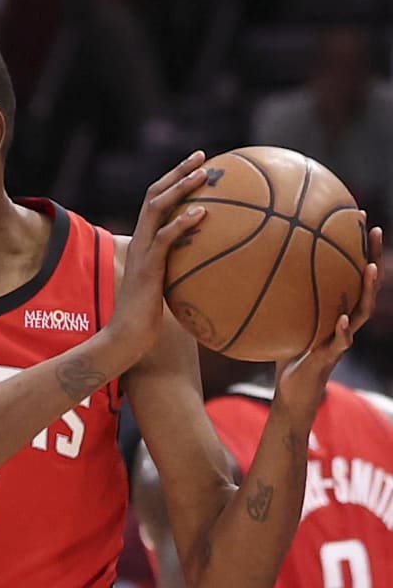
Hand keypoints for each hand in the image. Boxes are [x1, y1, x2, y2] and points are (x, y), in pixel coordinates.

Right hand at [109, 150, 208, 355]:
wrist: (126, 337)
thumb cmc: (148, 320)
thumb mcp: (168, 288)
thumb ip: (182, 271)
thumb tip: (211, 268)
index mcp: (143, 242)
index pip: (155, 202)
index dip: (173, 181)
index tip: (197, 166)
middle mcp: (140, 241)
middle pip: (154, 195)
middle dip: (178, 172)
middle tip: (202, 157)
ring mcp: (142, 252)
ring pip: (157, 209)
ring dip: (181, 188)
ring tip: (205, 175)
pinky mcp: (147, 267)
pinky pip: (165, 239)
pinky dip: (182, 223)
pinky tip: (203, 214)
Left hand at [274, 226, 383, 411]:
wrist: (292, 392)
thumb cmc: (283, 352)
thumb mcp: (274, 318)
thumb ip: (266, 296)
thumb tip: (237, 266)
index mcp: (331, 306)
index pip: (344, 270)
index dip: (350, 245)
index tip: (352, 215)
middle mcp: (341, 317)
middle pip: (362, 282)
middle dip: (368, 254)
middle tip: (370, 228)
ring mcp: (340, 337)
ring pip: (362, 310)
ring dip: (368, 289)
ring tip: (370, 268)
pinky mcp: (331, 358)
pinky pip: (341, 343)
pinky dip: (343, 331)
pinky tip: (343, 319)